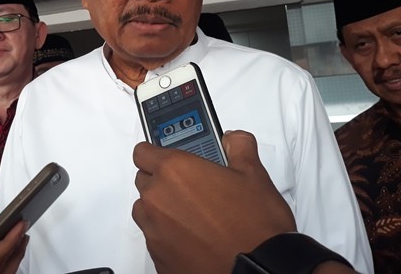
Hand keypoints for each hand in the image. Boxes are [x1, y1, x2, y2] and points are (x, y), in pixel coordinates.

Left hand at [132, 130, 295, 273]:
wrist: (257, 271)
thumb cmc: (253, 228)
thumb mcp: (254, 175)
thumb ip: (239, 147)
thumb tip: (234, 139)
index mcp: (174, 170)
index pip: (143, 151)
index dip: (156, 152)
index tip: (169, 158)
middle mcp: (157, 197)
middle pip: (144, 180)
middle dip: (163, 181)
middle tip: (191, 187)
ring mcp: (153, 229)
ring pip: (146, 209)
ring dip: (162, 208)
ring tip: (194, 214)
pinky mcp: (157, 256)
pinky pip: (154, 237)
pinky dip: (167, 234)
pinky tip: (194, 236)